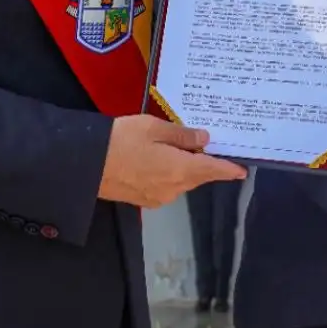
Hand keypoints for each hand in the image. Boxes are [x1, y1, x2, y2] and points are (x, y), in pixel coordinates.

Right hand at [98, 114, 245, 208]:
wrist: (85, 165)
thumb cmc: (120, 140)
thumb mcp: (153, 127)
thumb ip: (181, 135)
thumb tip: (204, 140)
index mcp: (180, 170)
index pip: (213, 171)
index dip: (228, 170)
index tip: (241, 170)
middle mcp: (174, 189)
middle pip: (197, 177)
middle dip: (203, 164)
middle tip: (204, 146)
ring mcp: (158, 197)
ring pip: (181, 182)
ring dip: (184, 168)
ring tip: (177, 148)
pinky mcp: (143, 200)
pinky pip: (165, 186)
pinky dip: (168, 174)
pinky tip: (159, 160)